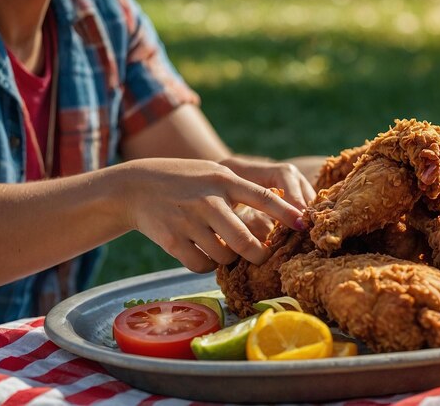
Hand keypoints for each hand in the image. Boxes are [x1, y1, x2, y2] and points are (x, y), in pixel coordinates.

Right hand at [121, 158, 303, 272]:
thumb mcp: (215, 173)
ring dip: (229, 259)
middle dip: (260, 255)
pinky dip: (207, 265)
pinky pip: (201, 265)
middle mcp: (207, 201)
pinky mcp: (171, 241)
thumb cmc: (186, 180)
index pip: (263, 198)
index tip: (303, 224)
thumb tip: (284, 211)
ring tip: (223, 248)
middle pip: (245, 241)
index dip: (287, 213)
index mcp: (224, 181)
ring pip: (224, 257)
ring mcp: (188, 221)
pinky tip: (203, 253)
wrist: (135, 187)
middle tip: (263, 257)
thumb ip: (244, 189)